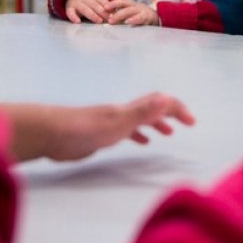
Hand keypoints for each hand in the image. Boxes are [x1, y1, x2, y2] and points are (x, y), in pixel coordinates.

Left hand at [3, 93, 195, 161]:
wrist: (50, 134)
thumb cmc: (83, 130)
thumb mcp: (117, 123)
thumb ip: (142, 112)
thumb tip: (168, 99)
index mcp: (127, 110)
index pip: (159, 103)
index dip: (177, 109)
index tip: (192, 122)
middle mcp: (121, 112)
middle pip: (151, 108)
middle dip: (170, 114)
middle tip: (187, 124)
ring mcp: (109, 122)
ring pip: (139, 119)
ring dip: (155, 123)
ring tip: (167, 134)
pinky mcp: (99, 134)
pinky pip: (125, 131)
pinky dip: (137, 134)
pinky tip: (139, 143)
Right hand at [65, 0, 121, 23]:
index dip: (107, 4)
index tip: (114, 12)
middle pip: (94, 4)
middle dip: (102, 12)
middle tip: (110, 19)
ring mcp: (76, 2)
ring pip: (84, 8)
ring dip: (92, 15)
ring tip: (99, 21)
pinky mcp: (69, 8)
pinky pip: (70, 12)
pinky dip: (73, 17)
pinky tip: (78, 22)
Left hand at [104, 0, 159, 25]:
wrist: (157, 18)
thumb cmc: (139, 15)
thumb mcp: (129, 11)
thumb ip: (119, 12)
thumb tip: (105, 14)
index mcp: (129, 3)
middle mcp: (134, 5)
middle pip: (122, 2)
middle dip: (113, 4)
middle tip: (104, 8)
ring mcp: (140, 11)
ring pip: (129, 10)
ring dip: (119, 14)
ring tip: (111, 20)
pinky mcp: (146, 17)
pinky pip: (140, 18)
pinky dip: (134, 19)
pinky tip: (128, 22)